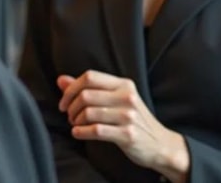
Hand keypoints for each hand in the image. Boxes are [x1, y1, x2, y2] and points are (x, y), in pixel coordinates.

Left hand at [57, 71, 188, 181]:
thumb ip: (89, 89)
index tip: (64, 102)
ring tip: (76, 125)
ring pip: (88, 113)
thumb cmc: (133, 120)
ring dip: (75, 121)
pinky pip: (96, 130)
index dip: (71, 88)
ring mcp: (128, 116)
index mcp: (124, 84)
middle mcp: (127, 97)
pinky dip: (81, 132)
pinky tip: (78, 133)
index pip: (90, 77)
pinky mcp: (128, 134)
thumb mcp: (116, 99)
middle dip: (71, 107)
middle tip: (69, 116)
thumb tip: (61, 80)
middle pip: (86, 95)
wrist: (160, 143)